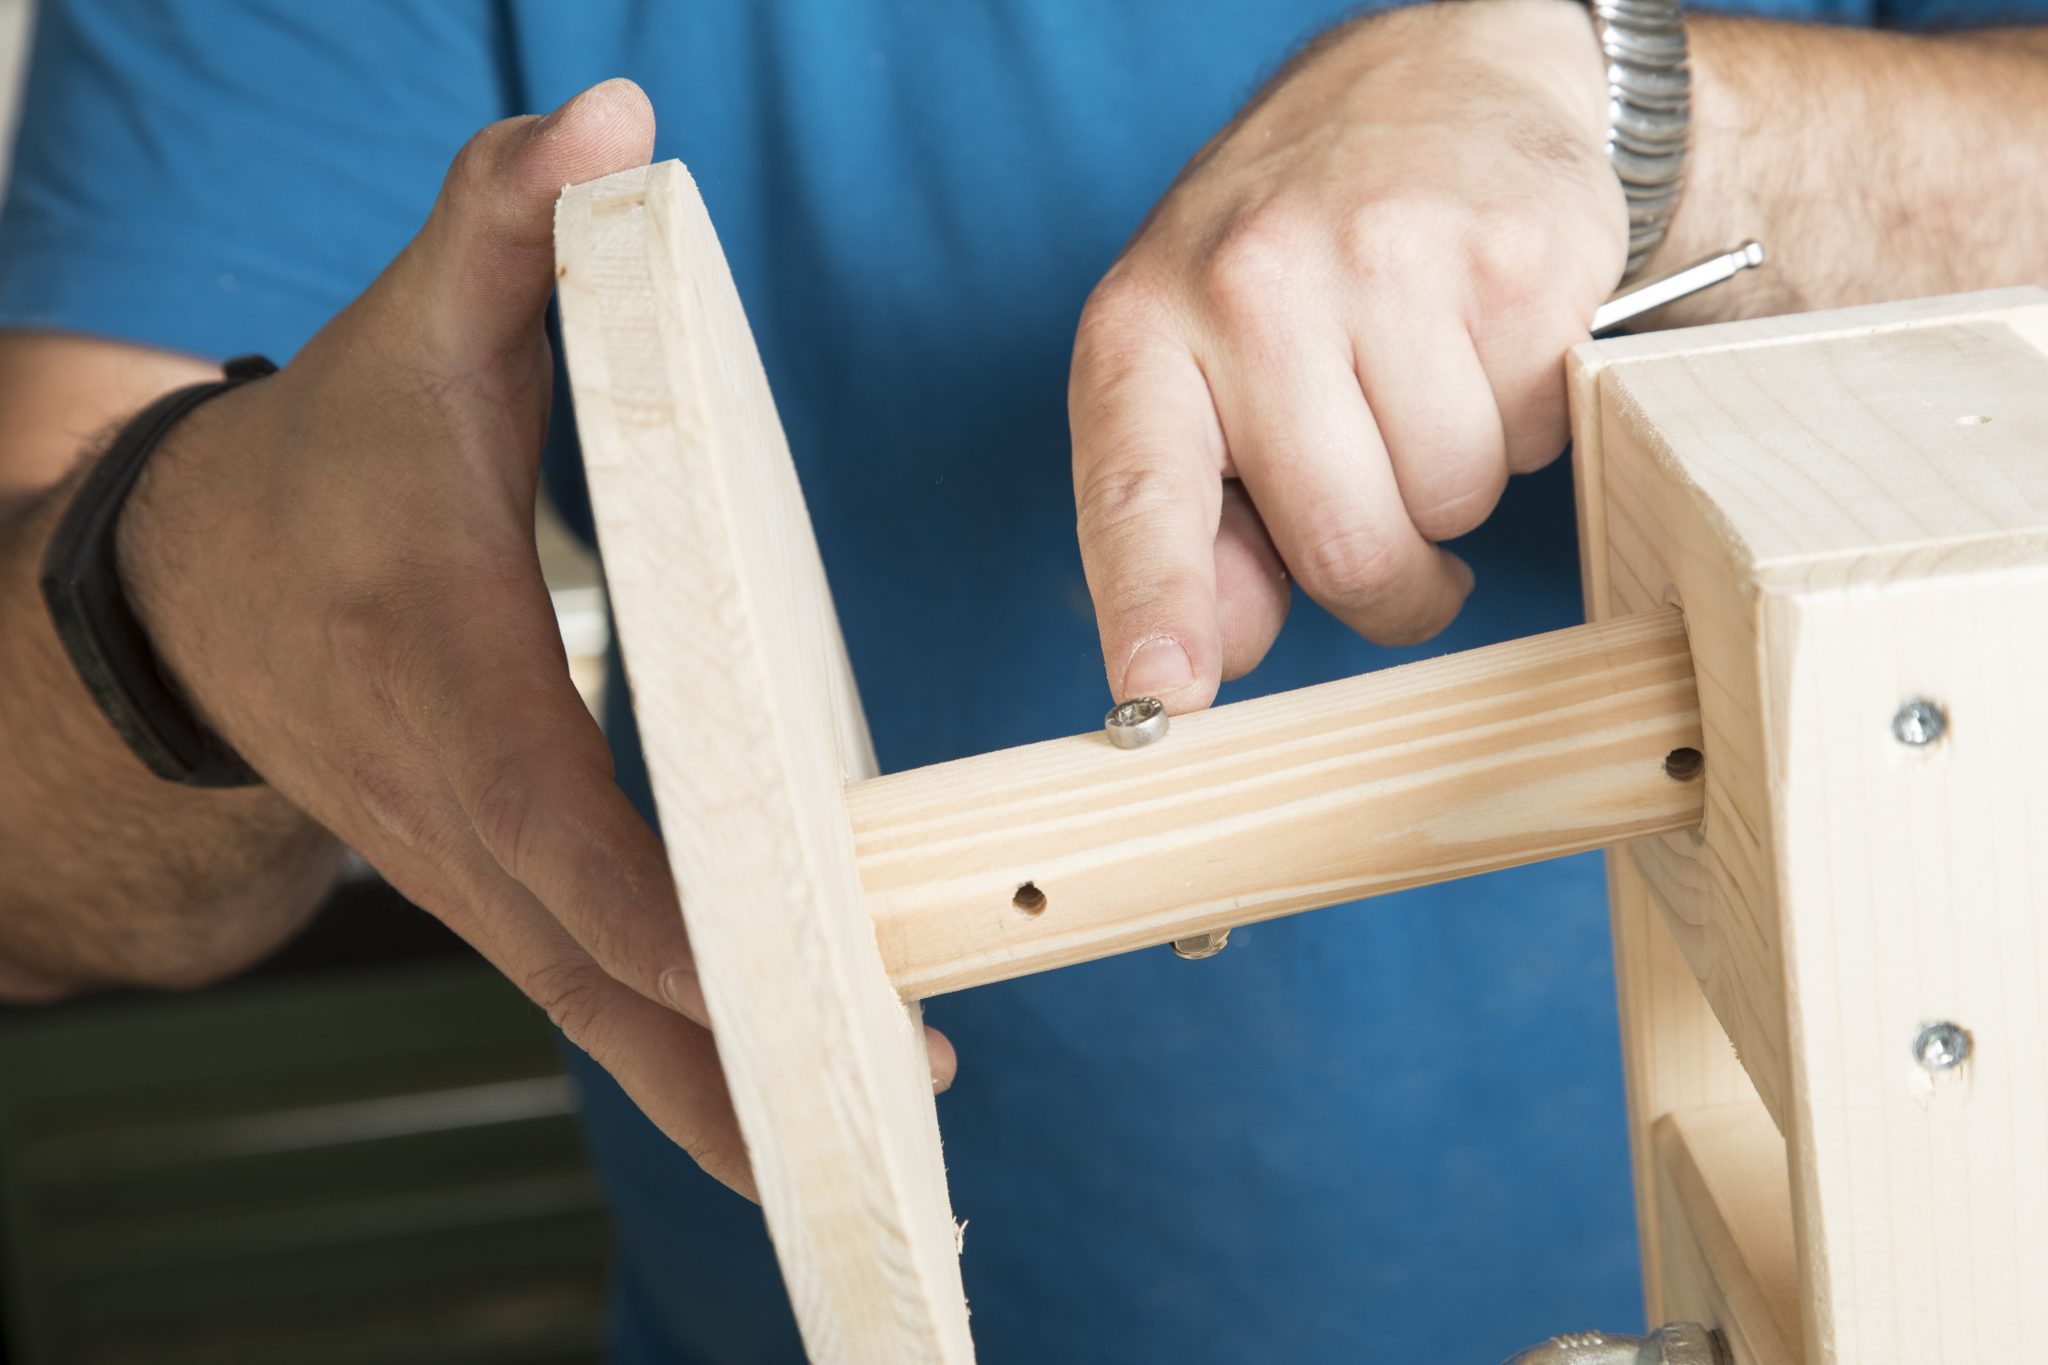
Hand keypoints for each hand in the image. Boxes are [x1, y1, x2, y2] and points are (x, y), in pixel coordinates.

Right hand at [116, 81, 954, 1198]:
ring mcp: (489, 884)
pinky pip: (611, 1006)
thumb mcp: (411, 337)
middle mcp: (471, 826)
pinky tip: (803, 1103)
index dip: (663, 910)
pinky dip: (700, 1062)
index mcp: (457, 700)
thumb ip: (506, 227)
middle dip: (742, 1050)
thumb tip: (611, 123)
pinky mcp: (514, 901)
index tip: (776, 973)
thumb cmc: (325, 479)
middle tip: (897, 1100)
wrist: (205, 597)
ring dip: (734, 1094)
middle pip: (606, 975)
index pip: (564, 833)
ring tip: (881, 1145)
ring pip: (610, 1023)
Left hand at [1071, 0, 1624, 710]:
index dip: (1156, 610)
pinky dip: (1525, 420)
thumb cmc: (1294, 269)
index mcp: (1140, 334)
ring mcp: (1386, 258)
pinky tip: (1485, 340)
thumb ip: (1195, 527)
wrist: (1433, 86)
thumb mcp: (1196, 377)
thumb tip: (1214, 656)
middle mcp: (1249, 285)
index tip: (1162, 694)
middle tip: (1388, 509)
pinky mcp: (1514, 252)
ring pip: (1454, 503)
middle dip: (1389, 575)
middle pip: (1349, 548)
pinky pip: (1538, 432)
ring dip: (1456, 486)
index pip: (1141, 499)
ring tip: (1426, 384)